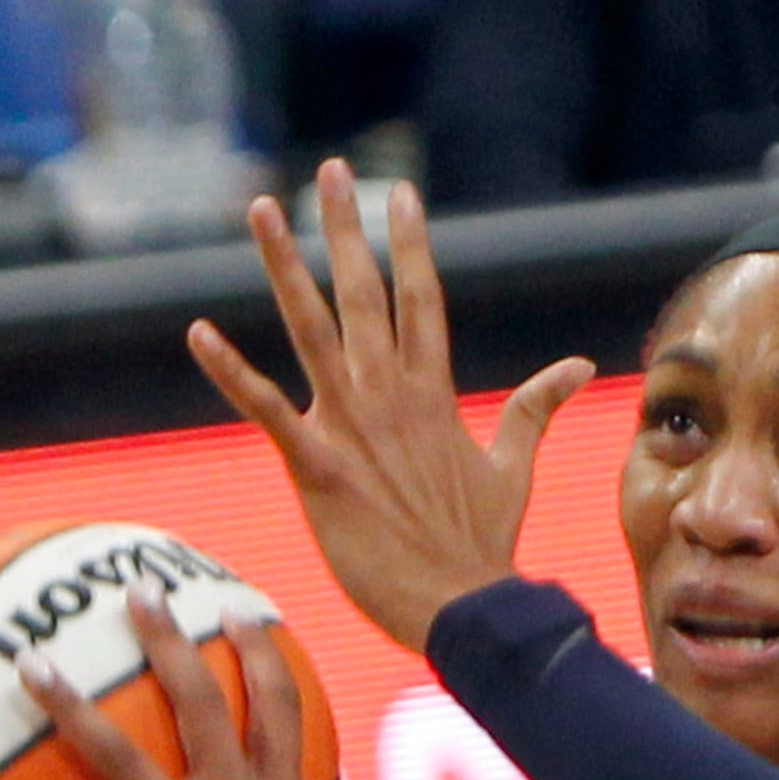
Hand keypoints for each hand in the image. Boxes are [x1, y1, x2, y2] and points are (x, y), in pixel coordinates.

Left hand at [188, 159, 596, 652]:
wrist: (464, 607)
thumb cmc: (483, 545)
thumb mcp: (512, 467)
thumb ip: (536, 409)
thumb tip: (580, 365)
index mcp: (434, 395)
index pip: (421, 300)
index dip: (409, 243)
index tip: (398, 193)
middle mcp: (391, 397)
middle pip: (367, 295)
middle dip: (349, 229)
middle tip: (332, 172)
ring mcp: (353, 428)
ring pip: (314, 330)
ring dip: (287, 268)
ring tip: (264, 209)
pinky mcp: (318, 468)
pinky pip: (267, 411)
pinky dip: (233, 373)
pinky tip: (199, 333)